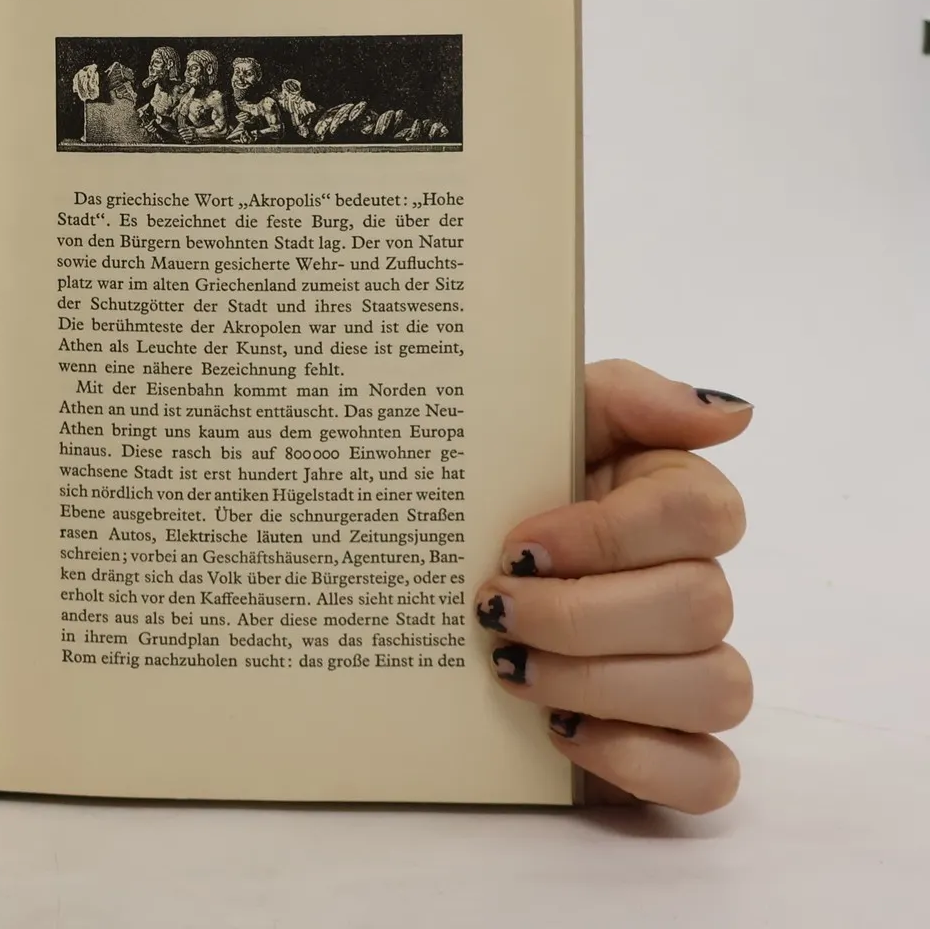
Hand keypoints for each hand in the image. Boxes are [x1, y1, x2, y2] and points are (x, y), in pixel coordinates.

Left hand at [473, 360, 752, 812]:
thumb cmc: (498, 485)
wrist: (441, 569)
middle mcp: (697, 581)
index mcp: (672, 496)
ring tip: (509, 668)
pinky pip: (709, 773)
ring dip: (598, 682)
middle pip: (700, 605)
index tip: (520, 543)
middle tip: (495, 611)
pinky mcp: (677, 744)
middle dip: (583, 614)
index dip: (611, 534)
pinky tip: (563, 731)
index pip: (700, 512)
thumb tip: (729, 413)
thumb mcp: (538, 416)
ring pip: (713, 687)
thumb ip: (626, 397)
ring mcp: (695, 667)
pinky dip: (639, 758)